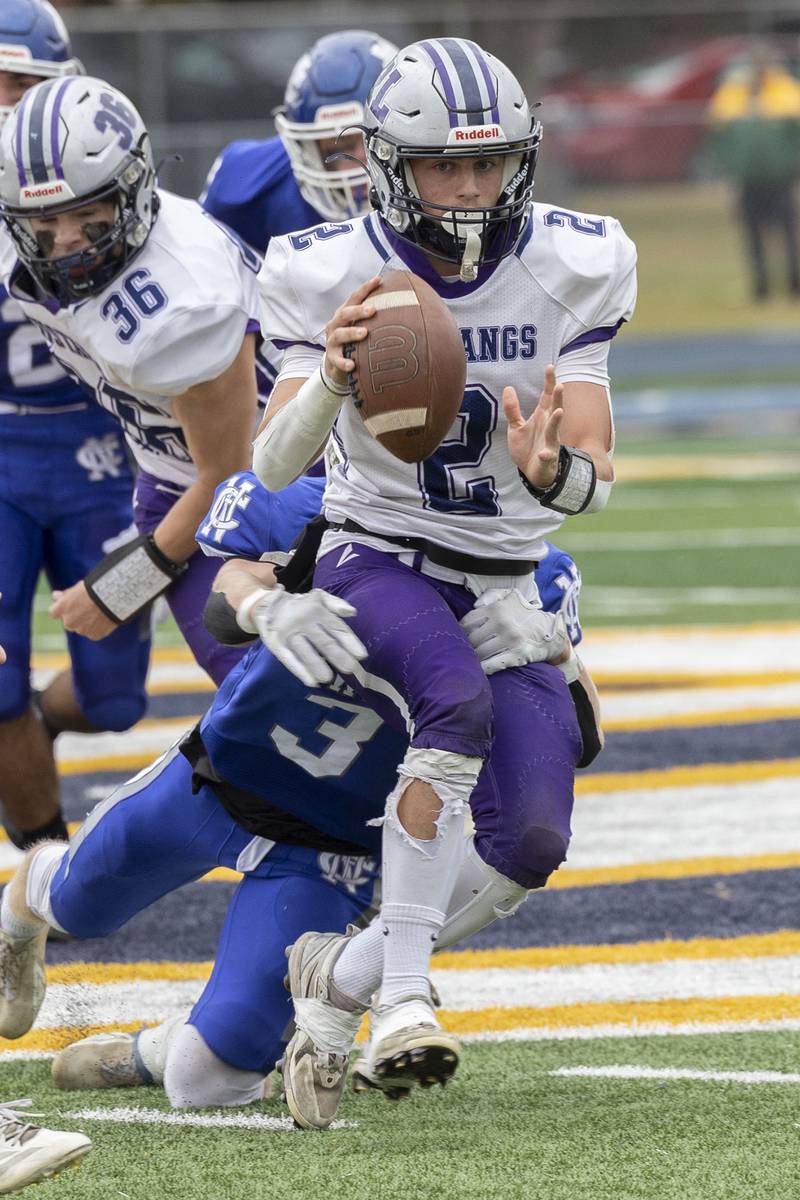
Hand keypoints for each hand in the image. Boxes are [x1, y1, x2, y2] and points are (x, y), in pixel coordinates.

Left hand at [50, 582, 117, 639]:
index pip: (54, 612)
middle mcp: (68, 622)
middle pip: (69, 622)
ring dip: (86, 622)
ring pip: (81, 628)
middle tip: (87, 607)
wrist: (112, 597)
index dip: (62, 608)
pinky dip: (97, 628)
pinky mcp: (94, 635)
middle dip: (75, 616)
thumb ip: (65, 595)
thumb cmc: (93, 589)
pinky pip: (93, 633)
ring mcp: (81, 630)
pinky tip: (103, 619)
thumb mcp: (77, 588)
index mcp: (61, 609)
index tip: (69, 605)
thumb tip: (55, 596)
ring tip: (99, 612)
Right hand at [250, 585, 366, 686]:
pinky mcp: (277, 645)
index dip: (350, 642)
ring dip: (317, 665)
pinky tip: (311, 681)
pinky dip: (300, 670)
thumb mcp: (319, 597)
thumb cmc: (301, 605)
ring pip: (305, 652)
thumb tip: (352, 612)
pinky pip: (289, 659)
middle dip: (338, 655)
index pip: (337, 628)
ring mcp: (289, 634)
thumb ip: (336, 604)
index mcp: (318, 611)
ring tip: (328, 678)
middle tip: (350, 668)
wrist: (267, 605)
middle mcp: (304, 622)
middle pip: (323, 641)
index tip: (361, 655)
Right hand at [323, 277, 380, 388]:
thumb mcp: (361, 326)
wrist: (336, 365)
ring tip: (364, 333)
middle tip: (373, 310)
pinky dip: (344, 362)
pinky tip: (352, 365)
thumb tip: (406, 305)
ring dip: (351, 332)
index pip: (354, 298)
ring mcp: (333, 341)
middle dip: (358, 310)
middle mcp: (336, 325)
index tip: (378, 280)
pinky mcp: (332, 359)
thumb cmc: (354, 341)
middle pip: (344, 313)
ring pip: (339, 334)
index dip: (365, 288)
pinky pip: (337, 360)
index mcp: (344, 314)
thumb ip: (376, 318)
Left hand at [461, 588, 570, 675]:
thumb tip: (474, 605)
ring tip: (471, 660)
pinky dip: (483, 668)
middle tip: (466, 650)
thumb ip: (490, 596)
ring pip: (479, 653)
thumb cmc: (525, 614)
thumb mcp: (510, 597)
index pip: (468, 622)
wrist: (551, 631)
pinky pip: (492, 665)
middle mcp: (501, 623)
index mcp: (496, 609)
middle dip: (467, 646)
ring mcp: (509, 640)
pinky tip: (480, 669)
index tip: (461, 636)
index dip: (461, 631)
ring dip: (474, 658)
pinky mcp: (516, 655)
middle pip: (472, 639)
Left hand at [504, 364, 563, 489]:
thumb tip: (508, 388)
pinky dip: (546, 455)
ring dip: (557, 421)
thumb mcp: (516, 427)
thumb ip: (512, 409)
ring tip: (559, 412)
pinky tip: (543, 454)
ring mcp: (550, 443)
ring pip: (555, 430)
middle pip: (555, 409)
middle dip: (558, 398)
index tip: (550, 366)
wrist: (532, 473)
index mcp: (542, 417)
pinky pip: (548, 456)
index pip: (547, 396)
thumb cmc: (527, 448)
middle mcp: (549, 427)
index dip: (549, 382)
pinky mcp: (547, 458)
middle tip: (560, 385)